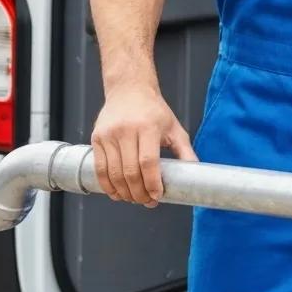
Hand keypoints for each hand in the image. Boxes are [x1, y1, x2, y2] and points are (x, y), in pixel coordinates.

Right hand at [91, 85, 196, 206]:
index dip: (152, 183)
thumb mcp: (174, 126)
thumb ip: (184, 150)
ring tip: (134, 199)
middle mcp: (126, 130)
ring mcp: (109, 135)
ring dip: (123, 193)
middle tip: (146, 201)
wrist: (129, 90)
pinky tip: (116, 193)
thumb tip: (194, 171)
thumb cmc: (153, 110)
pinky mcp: (97, 139)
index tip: (157, 196)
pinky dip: (107, 186)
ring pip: (114, 174)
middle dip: (138, 193)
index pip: (148, 162)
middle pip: (130, 172)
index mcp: (148, 126)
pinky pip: (100, 169)